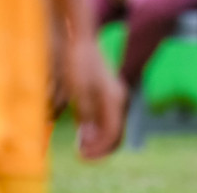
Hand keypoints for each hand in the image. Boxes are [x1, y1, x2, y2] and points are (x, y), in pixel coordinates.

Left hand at [63, 33, 124, 158]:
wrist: (79, 41)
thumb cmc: (78, 64)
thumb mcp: (78, 92)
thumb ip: (86, 117)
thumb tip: (90, 141)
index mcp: (114, 99)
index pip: (112, 135)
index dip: (98, 150)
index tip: (80, 156)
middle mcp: (119, 100)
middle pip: (116, 135)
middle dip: (99, 149)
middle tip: (80, 154)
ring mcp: (114, 97)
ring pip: (112, 129)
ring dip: (97, 141)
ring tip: (79, 146)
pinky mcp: (107, 95)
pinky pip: (106, 120)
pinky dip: (96, 130)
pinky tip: (81, 132)